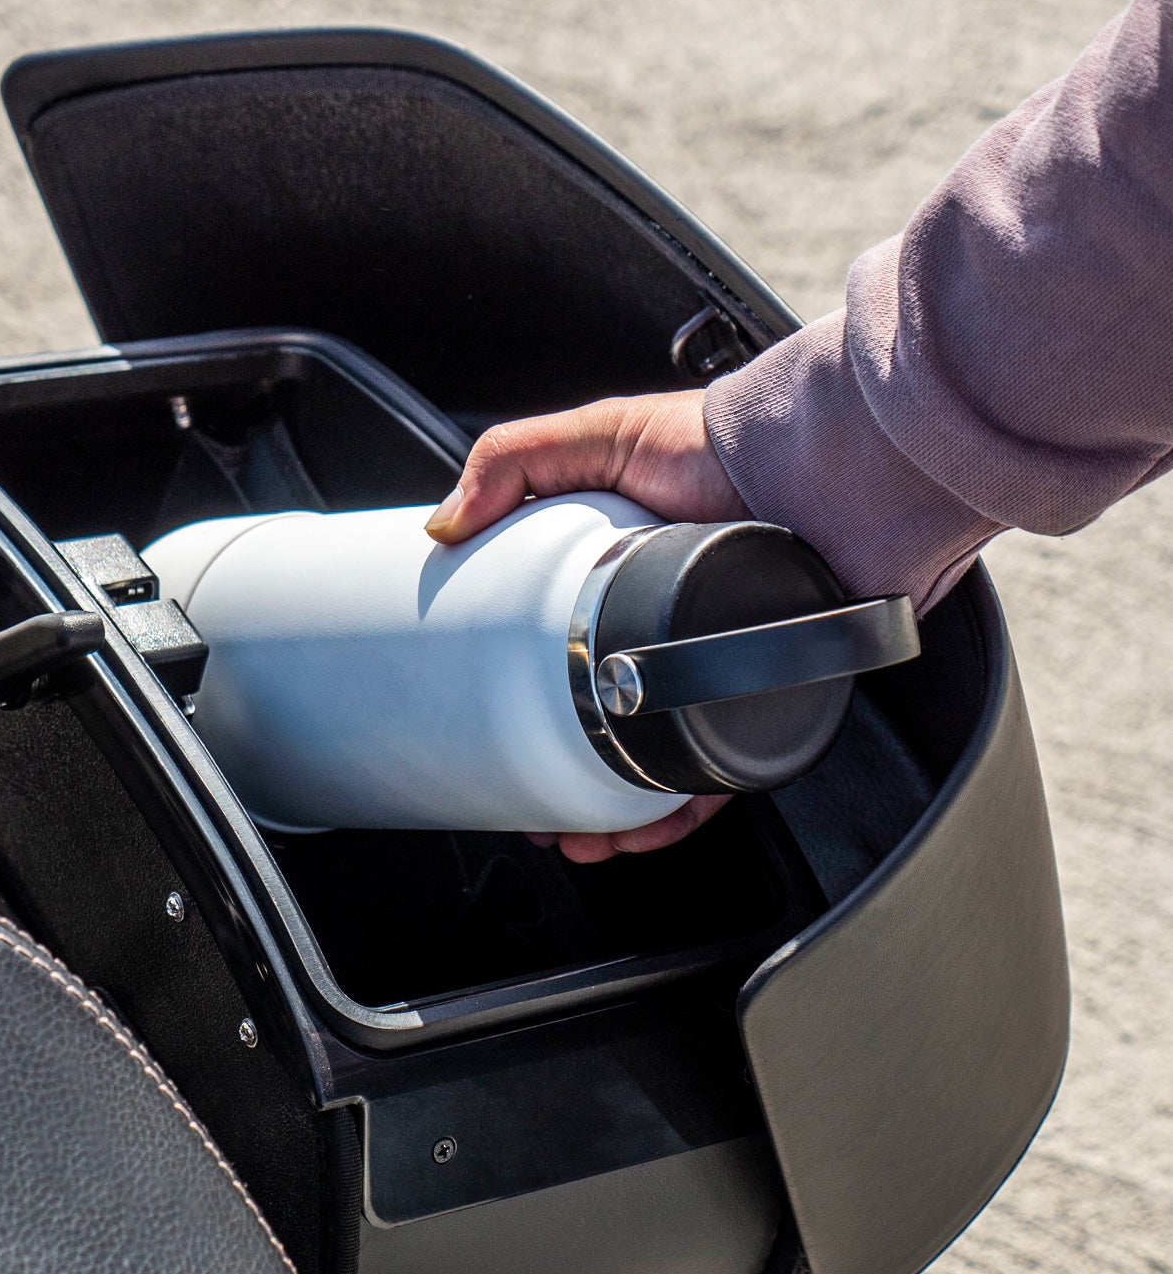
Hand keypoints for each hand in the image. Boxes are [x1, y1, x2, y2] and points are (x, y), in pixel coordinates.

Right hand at [425, 389, 748, 862]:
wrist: (831, 470)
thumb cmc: (727, 443)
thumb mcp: (601, 435)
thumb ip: (514, 460)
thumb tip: (443, 529)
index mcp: (629, 586)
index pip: (566, 657)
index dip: (525, 703)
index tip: (488, 740)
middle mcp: (674, 634)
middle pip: (609, 723)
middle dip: (565, 781)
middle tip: (534, 813)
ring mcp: (718, 670)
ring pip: (659, 763)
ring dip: (616, 814)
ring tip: (580, 838)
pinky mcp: (764, 699)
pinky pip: (721, 774)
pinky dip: (681, 811)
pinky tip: (644, 830)